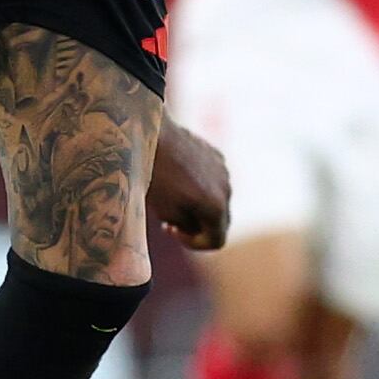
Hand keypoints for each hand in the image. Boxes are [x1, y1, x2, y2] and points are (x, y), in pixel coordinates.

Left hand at [148, 119, 230, 249]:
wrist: (151, 135)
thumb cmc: (155, 176)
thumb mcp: (168, 212)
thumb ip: (188, 227)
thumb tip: (196, 227)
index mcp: (216, 207)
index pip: (216, 241)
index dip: (194, 244)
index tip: (174, 232)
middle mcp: (226, 189)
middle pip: (219, 220)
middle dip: (197, 225)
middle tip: (170, 221)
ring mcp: (223, 170)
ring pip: (216, 198)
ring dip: (198, 204)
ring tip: (172, 196)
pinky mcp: (215, 155)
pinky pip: (213, 179)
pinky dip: (200, 186)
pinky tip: (177, 177)